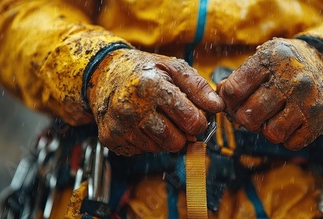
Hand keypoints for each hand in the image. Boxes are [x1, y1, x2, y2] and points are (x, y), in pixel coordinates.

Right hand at [88, 49, 223, 155]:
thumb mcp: (174, 67)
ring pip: (159, 149)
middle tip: (177, 118)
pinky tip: (141, 123)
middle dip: (183, 132)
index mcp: (151, 86)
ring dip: (164, 137)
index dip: (199, 120)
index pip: (191, 120)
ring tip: (156, 116)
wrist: (105, 74)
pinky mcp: (111, 139)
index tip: (194, 114)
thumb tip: (218, 107)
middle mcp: (131, 107)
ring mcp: (119, 125)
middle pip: (176, 141)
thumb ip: (199, 87)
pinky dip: (147, 141)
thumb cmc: (145, 70)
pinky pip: (142, 151)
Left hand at [217, 38, 322, 149]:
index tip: (233, 100)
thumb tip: (219, 100)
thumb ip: (239, 78)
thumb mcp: (263, 58)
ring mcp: (309, 101)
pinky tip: (287, 123)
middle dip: (244, 118)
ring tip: (270, 118)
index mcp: (273, 59)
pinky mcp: (320, 120)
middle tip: (249, 113)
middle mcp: (294, 79)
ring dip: (266, 130)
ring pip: (271, 133)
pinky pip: (291, 143)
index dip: (227, 100)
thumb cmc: (286, 65)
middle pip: (250, 115)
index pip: (235, 89)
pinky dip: (285, 138)